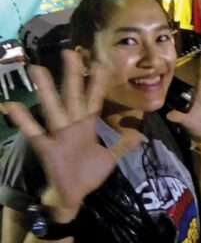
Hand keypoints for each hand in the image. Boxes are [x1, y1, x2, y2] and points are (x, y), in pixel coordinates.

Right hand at [0, 51, 142, 219]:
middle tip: (70, 52)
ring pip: (54, 108)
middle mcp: (73, 125)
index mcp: (87, 125)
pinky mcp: (48, 148)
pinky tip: (11, 106)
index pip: (94, 98)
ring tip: (37, 69)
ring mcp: (59, 135)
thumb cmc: (88, 174)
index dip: (97, 82)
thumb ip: (122, 145)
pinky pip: (34, 133)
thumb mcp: (110, 158)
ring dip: (46, 90)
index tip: (100, 61)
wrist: (74, 197)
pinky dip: (23, 120)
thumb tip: (140, 135)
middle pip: (73, 95)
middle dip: (72, 75)